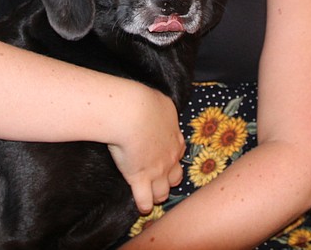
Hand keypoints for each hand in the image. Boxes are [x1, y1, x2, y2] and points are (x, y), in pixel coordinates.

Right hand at [107, 87, 184, 213]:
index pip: (179, 152)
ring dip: (159, 195)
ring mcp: (156, 171)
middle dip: (170, 180)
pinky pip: (144, 199)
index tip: (169, 159)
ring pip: (163, 191)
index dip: (174, 157)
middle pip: (175, 176)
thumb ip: (164, 110)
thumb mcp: (162, 102)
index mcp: (174, 137)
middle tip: (164, 182)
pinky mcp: (140, 179)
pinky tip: (143, 207)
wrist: (132, 114)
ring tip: (155, 199)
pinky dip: (144, 204)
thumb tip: (160, 109)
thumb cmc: (145, 103)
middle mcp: (169, 157)